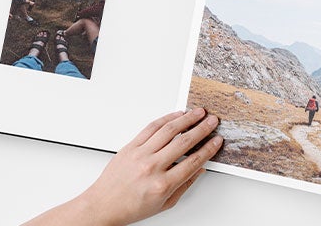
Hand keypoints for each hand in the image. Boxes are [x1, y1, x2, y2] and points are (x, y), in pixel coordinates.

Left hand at [84, 108, 221, 225]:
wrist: (104, 204)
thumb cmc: (131, 206)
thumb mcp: (164, 204)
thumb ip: (184, 185)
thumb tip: (199, 169)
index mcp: (163, 184)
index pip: (193, 162)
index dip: (208, 149)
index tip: (217, 141)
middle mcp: (152, 167)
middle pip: (184, 142)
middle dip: (202, 129)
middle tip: (212, 121)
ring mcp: (141, 154)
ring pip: (168, 130)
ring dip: (186, 119)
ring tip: (198, 113)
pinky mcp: (131, 145)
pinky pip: (151, 127)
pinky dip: (166, 119)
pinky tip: (176, 115)